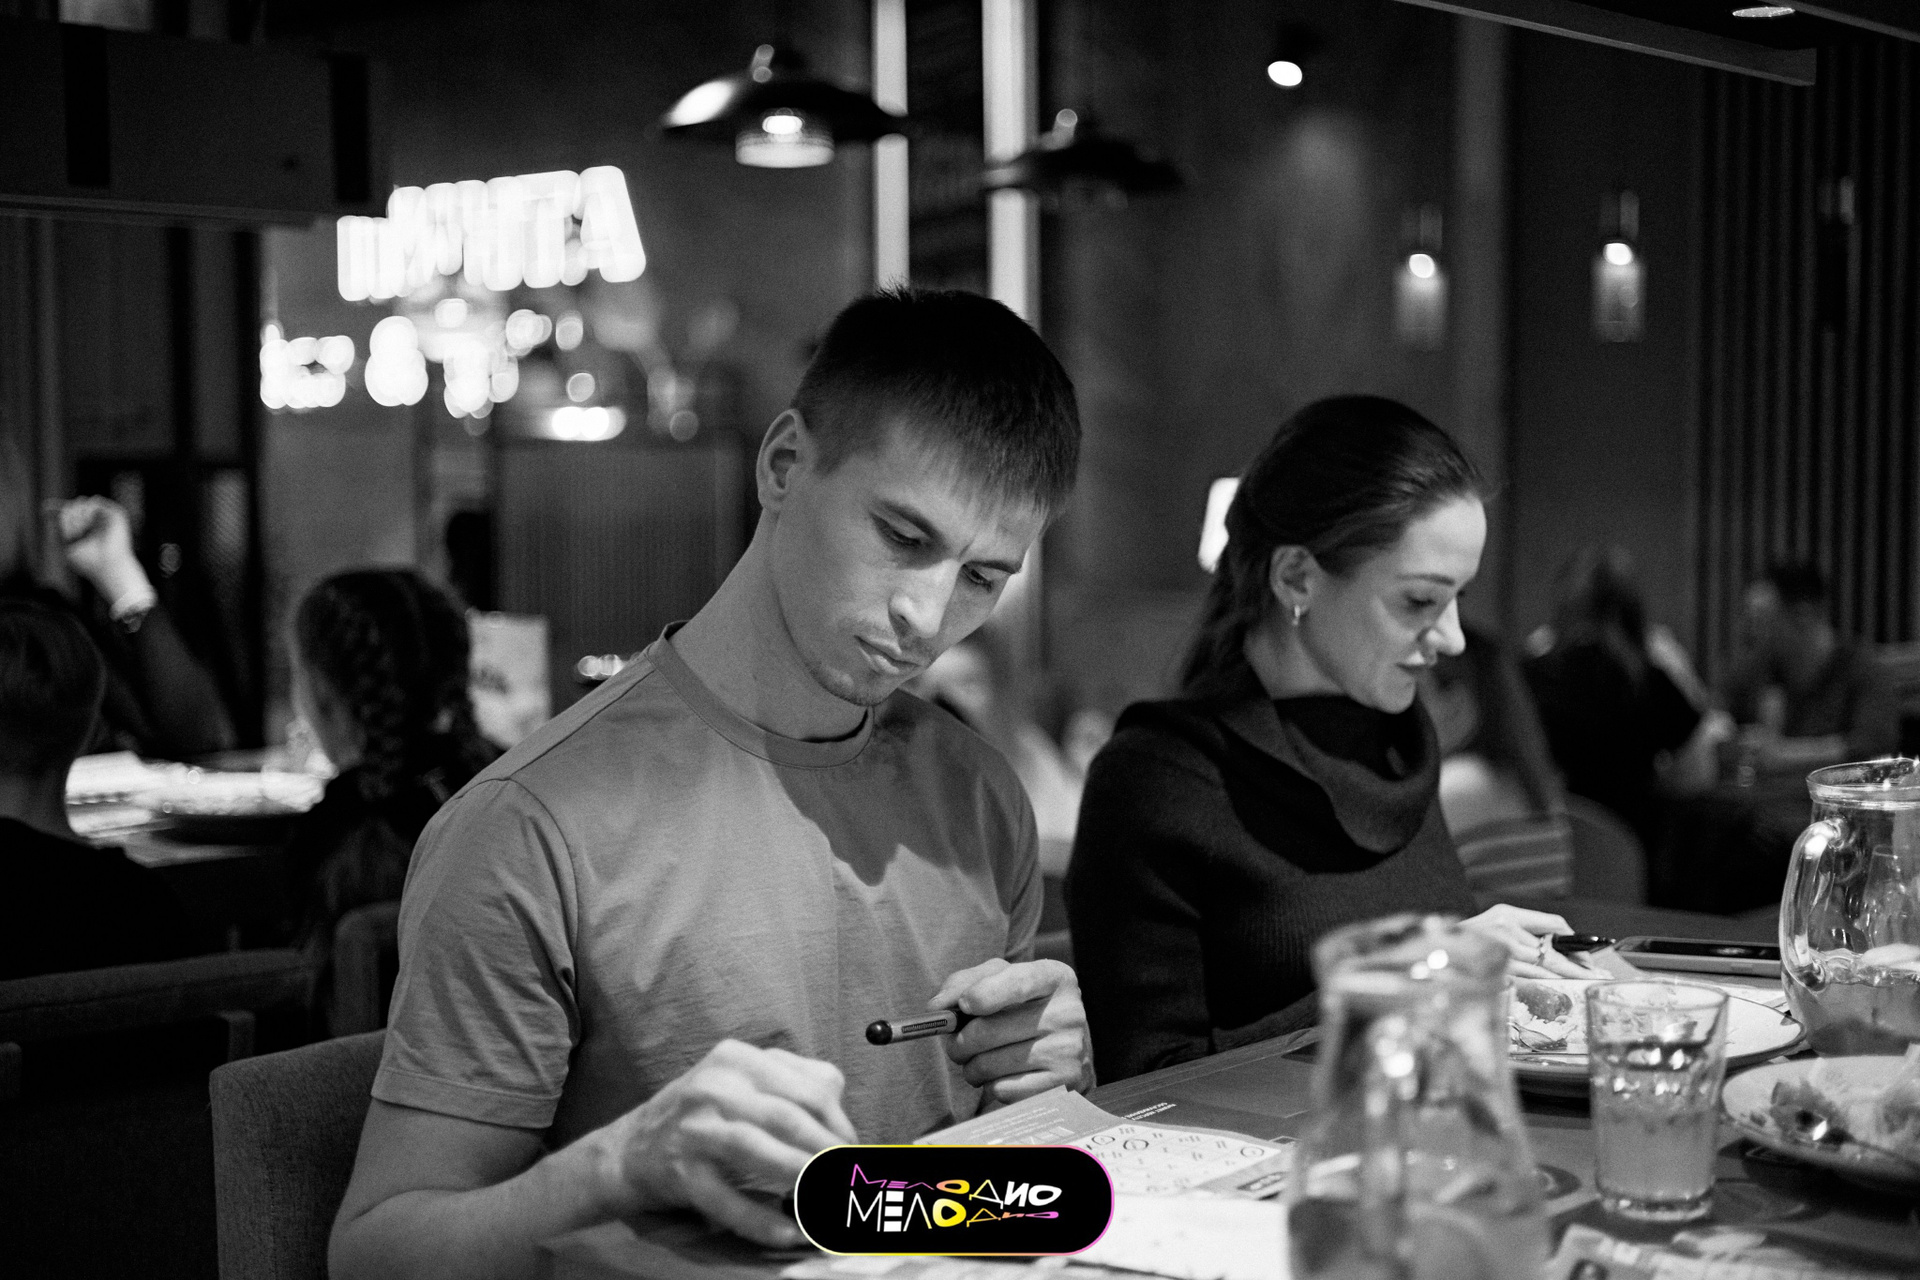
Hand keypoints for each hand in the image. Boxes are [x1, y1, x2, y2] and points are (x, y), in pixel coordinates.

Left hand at [52, 497, 149, 603]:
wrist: (108, 567)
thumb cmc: (89, 561)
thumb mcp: (68, 544)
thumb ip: (62, 527)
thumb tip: (46, 508)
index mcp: (84, 528)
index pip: (70, 513)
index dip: (57, 507)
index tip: (44, 507)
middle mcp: (95, 521)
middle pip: (72, 506)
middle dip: (67, 516)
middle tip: (73, 533)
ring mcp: (105, 517)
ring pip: (82, 501)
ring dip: (76, 514)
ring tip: (80, 530)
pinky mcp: (116, 514)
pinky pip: (95, 501)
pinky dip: (87, 510)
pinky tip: (87, 523)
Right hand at [598, 1039, 854, 1246]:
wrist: (631, 1147)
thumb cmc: (704, 1115)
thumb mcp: (743, 1083)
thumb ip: (794, 1090)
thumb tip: (847, 1133)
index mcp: (740, 1059)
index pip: (810, 1086)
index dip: (841, 1122)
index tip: (855, 1150)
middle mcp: (716, 1085)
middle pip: (789, 1116)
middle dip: (828, 1151)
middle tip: (851, 1179)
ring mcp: (695, 1127)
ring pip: (758, 1149)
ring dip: (801, 1177)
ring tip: (828, 1199)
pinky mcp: (681, 1170)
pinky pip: (726, 1199)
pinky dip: (760, 1218)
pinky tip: (788, 1232)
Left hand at [931, 957, 1093, 1106]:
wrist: (1064, 1048)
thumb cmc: (1022, 1007)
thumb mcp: (999, 980)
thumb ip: (964, 982)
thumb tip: (937, 1007)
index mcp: (1054, 977)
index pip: (1018, 982)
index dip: (984, 994)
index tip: (963, 1005)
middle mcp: (1068, 1012)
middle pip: (991, 1030)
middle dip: (960, 1041)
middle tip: (957, 1045)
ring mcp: (1068, 1050)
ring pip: (991, 1064)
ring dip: (971, 1067)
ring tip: (977, 1062)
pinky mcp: (1062, 1083)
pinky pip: (1004, 1089)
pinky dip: (990, 1085)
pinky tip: (999, 1077)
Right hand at [1460, 904, 1607, 979]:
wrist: (1429, 953)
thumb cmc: (1465, 942)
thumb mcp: (1494, 926)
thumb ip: (1523, 933)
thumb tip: (1559, 951)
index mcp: (1507, 914)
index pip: (1552, 924)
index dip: (1574, 943)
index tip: (1588, 958)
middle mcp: (1504, 929)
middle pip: (1552, 951)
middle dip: (1579, 966)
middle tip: (1600, 976)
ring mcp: (1497, 951)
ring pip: (1543, 968)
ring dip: (1567, 979)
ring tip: (1586, 985)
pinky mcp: (1492, 971)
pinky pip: (1526, 981)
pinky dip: (1545, 986)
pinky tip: (1559, 990)